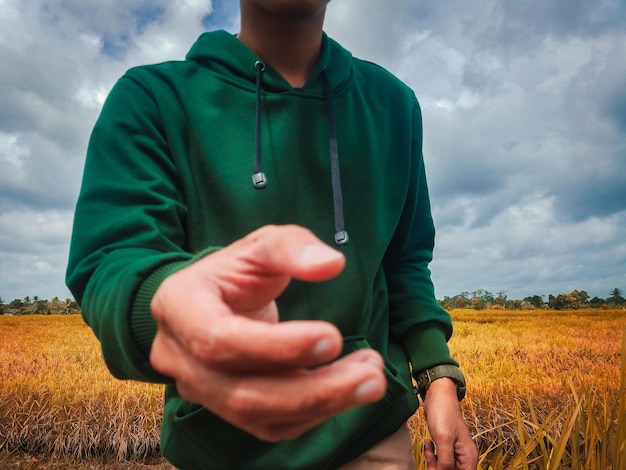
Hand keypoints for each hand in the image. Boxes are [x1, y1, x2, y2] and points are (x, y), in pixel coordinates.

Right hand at [149, 225, 385, 441]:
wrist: (215, 299)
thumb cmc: (236, 269)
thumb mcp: (261, 244)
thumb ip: (293, 247)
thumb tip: (331, 264)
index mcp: (180, 307)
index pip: (218, 340)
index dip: (275, 346)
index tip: (333, 337)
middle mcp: (180, 357)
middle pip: (241, 394)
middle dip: (312, 389)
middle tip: (371, 374)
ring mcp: (201, 390)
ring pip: (258, 416)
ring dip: (322, 404)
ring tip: (371, 380)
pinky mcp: (227, 410)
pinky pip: (271, 424)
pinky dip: (315, 412)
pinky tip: (349, 387)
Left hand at [423, 378, 477, 469]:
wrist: (437, 396)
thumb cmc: (443, 412)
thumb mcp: (444, 439)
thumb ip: (446, 461)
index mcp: (468, 457)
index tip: (437, 468)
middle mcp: (464, 456)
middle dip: (438, 468)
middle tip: (431, 459)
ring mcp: (454, 451)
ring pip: (443, 467)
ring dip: (433, 462)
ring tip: (429, 448)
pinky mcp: (445, 446)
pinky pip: (438, 459)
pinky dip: (431, 455)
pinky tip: (429, 443)